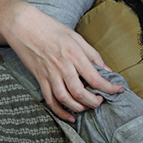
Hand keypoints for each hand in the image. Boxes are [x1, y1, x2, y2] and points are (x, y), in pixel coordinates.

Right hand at [0, 0, 123, 120]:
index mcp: (75, 55)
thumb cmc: (51, 29)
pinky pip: (50, 100)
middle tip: (101, 101)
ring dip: (79, 108)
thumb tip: (107, 70)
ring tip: (87, 107)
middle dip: (94, 102)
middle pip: (80, 93)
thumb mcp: (76, 37)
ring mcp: (49, 74)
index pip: (95, 78)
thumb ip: (93, 55)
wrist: (24, 26)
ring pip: (65, 99)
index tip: (118, 91)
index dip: (109, 88)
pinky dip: (60, 112)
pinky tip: (70, 117)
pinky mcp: (39, 79)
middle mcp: (62, 67)